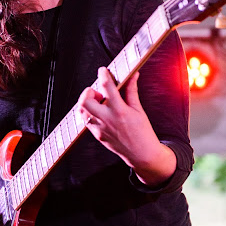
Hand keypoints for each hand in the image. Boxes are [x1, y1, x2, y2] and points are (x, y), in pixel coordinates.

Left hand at [77, 67, 175, 186]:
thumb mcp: (138, 110)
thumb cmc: (143, 133)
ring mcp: (100, 129)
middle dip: (88, 92)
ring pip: (82, 112)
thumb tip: (133, 76)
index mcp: (120, 111)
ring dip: (86, 103)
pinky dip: (89, 113)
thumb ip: (131, 91)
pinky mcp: (97, 135)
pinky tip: (99, 112)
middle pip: (85, 101)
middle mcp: (107, 120)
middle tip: (97, 91)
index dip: (103, 75)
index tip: (103, 70)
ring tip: (99, 102)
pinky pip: (86, 121)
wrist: (142, 154)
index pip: (107, 87)